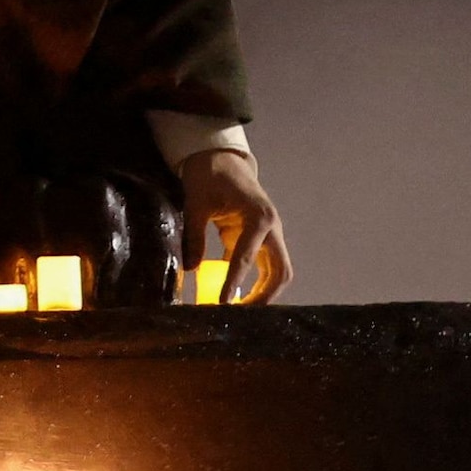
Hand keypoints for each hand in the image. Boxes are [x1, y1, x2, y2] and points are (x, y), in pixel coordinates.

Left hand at [173, 145, 293, 302]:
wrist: (219, 157)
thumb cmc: (209, 175)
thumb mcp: (196, 202)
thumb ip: (195, 235)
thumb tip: (190, 268)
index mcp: (259, 217)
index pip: (247, 258)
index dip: (235, 282)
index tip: (224, 302)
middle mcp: (272, 228)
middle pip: (280, 271)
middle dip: (264, 296)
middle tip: (241, 314)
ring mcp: (269, 234)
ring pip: (276, 271)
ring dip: (263, 292)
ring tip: (240, 311)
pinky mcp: (259, 238)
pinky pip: (261, 265)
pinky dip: (252, 281)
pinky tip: (235, 297)